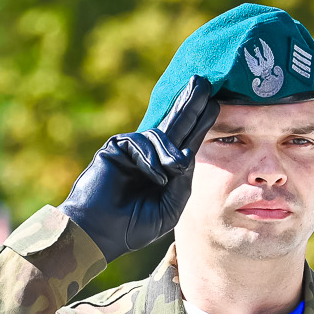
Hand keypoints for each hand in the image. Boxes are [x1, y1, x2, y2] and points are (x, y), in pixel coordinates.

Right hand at [57, 76, 220, 262]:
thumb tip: (187, 151)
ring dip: (171, 152)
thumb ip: (183, 180)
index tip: (214, 102)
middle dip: (190, 103)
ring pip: (160, 135)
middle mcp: (150, 156)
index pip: (185, 141)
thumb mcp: (170, 207)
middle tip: (203, 80)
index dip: (200, 122)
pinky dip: (151, 160)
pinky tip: (155, 177)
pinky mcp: (116, 148)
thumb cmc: (133, 227)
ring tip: (174, 170)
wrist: (98, 233)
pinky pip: (140, 143)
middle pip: (175, 124)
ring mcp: (132, 151)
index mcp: (165, 170)